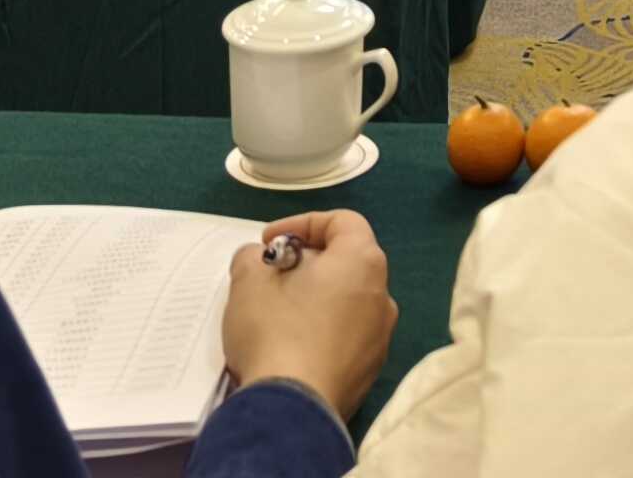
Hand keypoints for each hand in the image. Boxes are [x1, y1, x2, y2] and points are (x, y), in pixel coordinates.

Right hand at [221, 213, 394, 419]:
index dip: (302, 223)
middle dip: (306, 263)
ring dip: (314, 299)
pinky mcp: (369, 373)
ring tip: (277, 313)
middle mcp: (383, 296)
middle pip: (346, 263)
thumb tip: (261, 261)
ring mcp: (380, 338)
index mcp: (363, 262)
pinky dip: (321, 332)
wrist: (291, 410)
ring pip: (347, 303)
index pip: (342, 221)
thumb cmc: (275, 331)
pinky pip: (345, 338)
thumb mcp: (249, 280)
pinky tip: (290, 347)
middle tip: (271, 277)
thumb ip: (253, 257)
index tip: (269, 243)